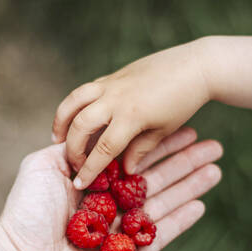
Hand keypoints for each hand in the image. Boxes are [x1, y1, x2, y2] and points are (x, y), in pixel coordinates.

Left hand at [0, 127, 221, 250]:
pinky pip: (158, 236)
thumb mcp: (43, 166)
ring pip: (162, 203)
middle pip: (155, 178)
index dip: (161, 144)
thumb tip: (94, 136)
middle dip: (184, 161)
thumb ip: (71, 149)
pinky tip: (201, 204)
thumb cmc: (28, 210)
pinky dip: (180, 221)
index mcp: (94, 182)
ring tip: (216, 168)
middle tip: (214, 146)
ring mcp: (121, 230)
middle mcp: (111, 204)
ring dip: (190, 186)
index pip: (134, 157)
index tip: (185, 129)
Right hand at [51, 39, 209, 188]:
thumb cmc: (183, 101)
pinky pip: (83, 91)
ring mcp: (110, 84)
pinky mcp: (110, 76)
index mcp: (131, 116)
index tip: (80, 184)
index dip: (90, 169)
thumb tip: (125, 168)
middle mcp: (115, 98)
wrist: (194, 65)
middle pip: (81, 125)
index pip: (103, 149)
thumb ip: (141, 149)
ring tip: (57, 138)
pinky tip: (74, 118)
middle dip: (72, 147)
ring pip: (74, 100)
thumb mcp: (164, 129)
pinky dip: (73, 105)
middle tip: (72, 163)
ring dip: (62, 120)